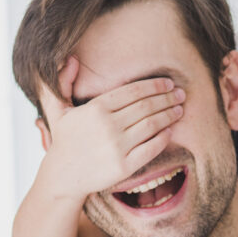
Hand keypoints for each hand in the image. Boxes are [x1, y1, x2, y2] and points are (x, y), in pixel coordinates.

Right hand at [40, 56, 184, 198]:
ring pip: (152, 125)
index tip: (168, 84)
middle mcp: (107, 126)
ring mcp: (117, 147)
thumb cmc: (64, 141)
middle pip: (146, 106)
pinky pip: (151, 148)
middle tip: (180, 94)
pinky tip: (170, 131)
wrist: (63, 177)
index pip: (133, 91)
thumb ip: (61, 82)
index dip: (154, 85)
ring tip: (179, 110)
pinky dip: (163, 138)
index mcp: (95, 108)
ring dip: (169, 115)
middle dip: (167, 98)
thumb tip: (72, 59)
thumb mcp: (57, 109)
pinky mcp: (124, 166)